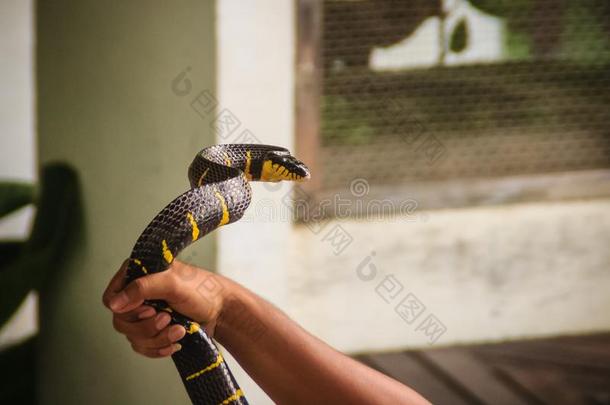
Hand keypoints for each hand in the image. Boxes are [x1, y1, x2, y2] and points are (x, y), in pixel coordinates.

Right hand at [102, 259, 229, 357]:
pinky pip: (142, 347)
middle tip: (168, 319)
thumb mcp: (172, 284)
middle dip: (147, 326)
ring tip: (179, 330)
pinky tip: (175, 343)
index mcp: (138, 274)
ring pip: (132, 337)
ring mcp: (144, 314)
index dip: (126, 309)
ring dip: (157, 338)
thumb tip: (114, 304)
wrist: (220, 310)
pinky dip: (159, 348)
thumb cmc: (201, 290)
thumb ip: (142, 288)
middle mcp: (137, 293)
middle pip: (121, 321)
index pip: (111, 298)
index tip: (149, 309)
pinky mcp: (152, 330)